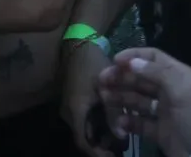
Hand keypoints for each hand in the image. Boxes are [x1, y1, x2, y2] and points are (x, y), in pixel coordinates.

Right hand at [61, 41, 119, 156]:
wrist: (79, 45)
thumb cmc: (94, 64)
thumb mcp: (107, 88)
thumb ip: (114, 113)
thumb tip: (121, 137)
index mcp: (75, 110)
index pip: (83, 142)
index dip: (97, 153)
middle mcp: (69, 112)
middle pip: (84, 137)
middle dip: (101, 146)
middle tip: (119, 150)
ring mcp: (70, 106)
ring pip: (85, 129)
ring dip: (100, 136)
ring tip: (119, 138)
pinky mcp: (74, 101)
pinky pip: (85, 120)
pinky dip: (97, 125)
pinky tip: (113, 123)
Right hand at [97, 47, 190, 156]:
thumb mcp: (181, 90)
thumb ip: (157, 72)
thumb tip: (132, 62)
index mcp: (178, 77)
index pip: (153, 58)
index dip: (134, 56)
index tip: (114, 60)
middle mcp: (170, 91)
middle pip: (141, 78)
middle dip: (121, 78)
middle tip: (101, 81)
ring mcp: (164, 112)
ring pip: (137, 99)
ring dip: (120, 97)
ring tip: (104, 99)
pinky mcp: (160, 131)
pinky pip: (140, 122)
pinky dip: (128, 121)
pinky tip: (120, 122)